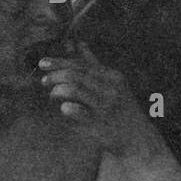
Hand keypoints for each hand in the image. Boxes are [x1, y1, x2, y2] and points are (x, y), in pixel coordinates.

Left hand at [38, 42, 156, 155]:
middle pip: (76, 74)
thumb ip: (94, 64)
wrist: (138, 137)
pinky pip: (79, 111)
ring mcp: (106, 105)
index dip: (59, 62)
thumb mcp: (112, 83)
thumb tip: (79, 43)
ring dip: (58, 90)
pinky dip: (68, 108)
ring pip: (75, 89)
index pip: (81, 64)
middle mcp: (111, 88)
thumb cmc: (122, 108)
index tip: (43, 63)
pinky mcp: (101, 123)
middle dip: (56, 75)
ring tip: (52, 94)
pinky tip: (63, 108)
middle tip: (44, 80)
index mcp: (112, 76)